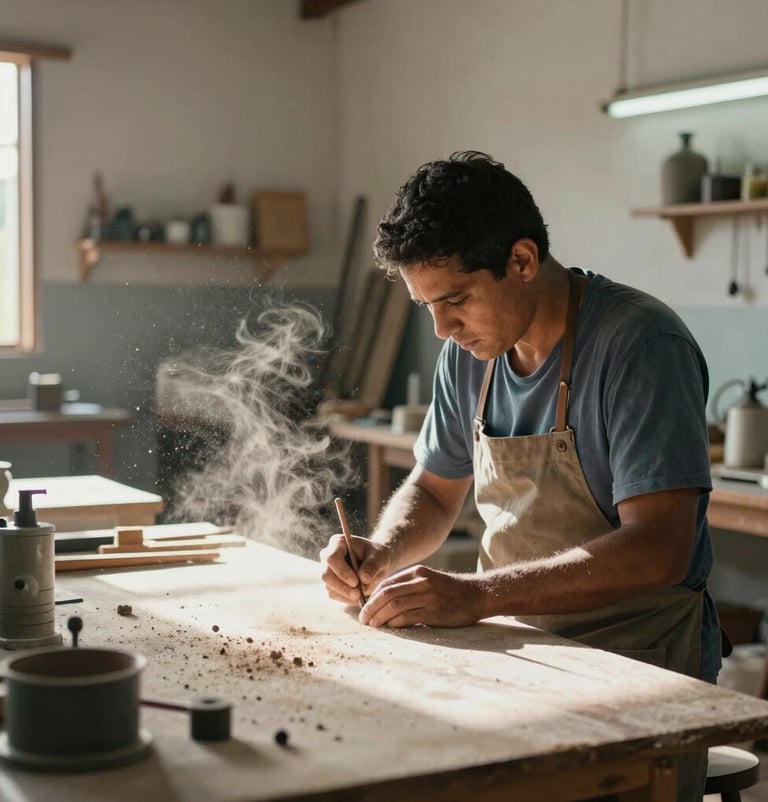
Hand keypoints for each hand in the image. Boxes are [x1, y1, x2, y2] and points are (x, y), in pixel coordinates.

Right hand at [319, 534, 392, 605]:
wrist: (377, 563)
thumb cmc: (377, 556)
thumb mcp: (380, 557)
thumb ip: (372, 566)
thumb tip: (363, 578)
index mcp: (338, 543)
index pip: (332, 558)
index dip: (342, 572)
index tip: (356, 582)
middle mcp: (327, 555)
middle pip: (326, 574)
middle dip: (342, 587)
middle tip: (358, 594)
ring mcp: (326, 570)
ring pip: (329, 587)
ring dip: (345, 594)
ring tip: (362, 595)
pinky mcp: (330, 583)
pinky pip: (333, 595)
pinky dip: (345, 598)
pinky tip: (358, 596)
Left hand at [359, 565, 483, 627]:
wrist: (477, 595)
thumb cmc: (450, 590)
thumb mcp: (429, 580)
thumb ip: (409, 586)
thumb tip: (384, 599)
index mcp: (417, 573)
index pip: (386, 584)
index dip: (372, 596)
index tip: (364, 607)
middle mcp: (420, 582)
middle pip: (386, 594)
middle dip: (370, 607)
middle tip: (363, 619)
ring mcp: (427, 597)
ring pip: (394, 606)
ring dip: (379, 617)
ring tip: (372, 625)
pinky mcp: (434, 612)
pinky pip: (407, 618)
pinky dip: (394, 623)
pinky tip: (389, 627)